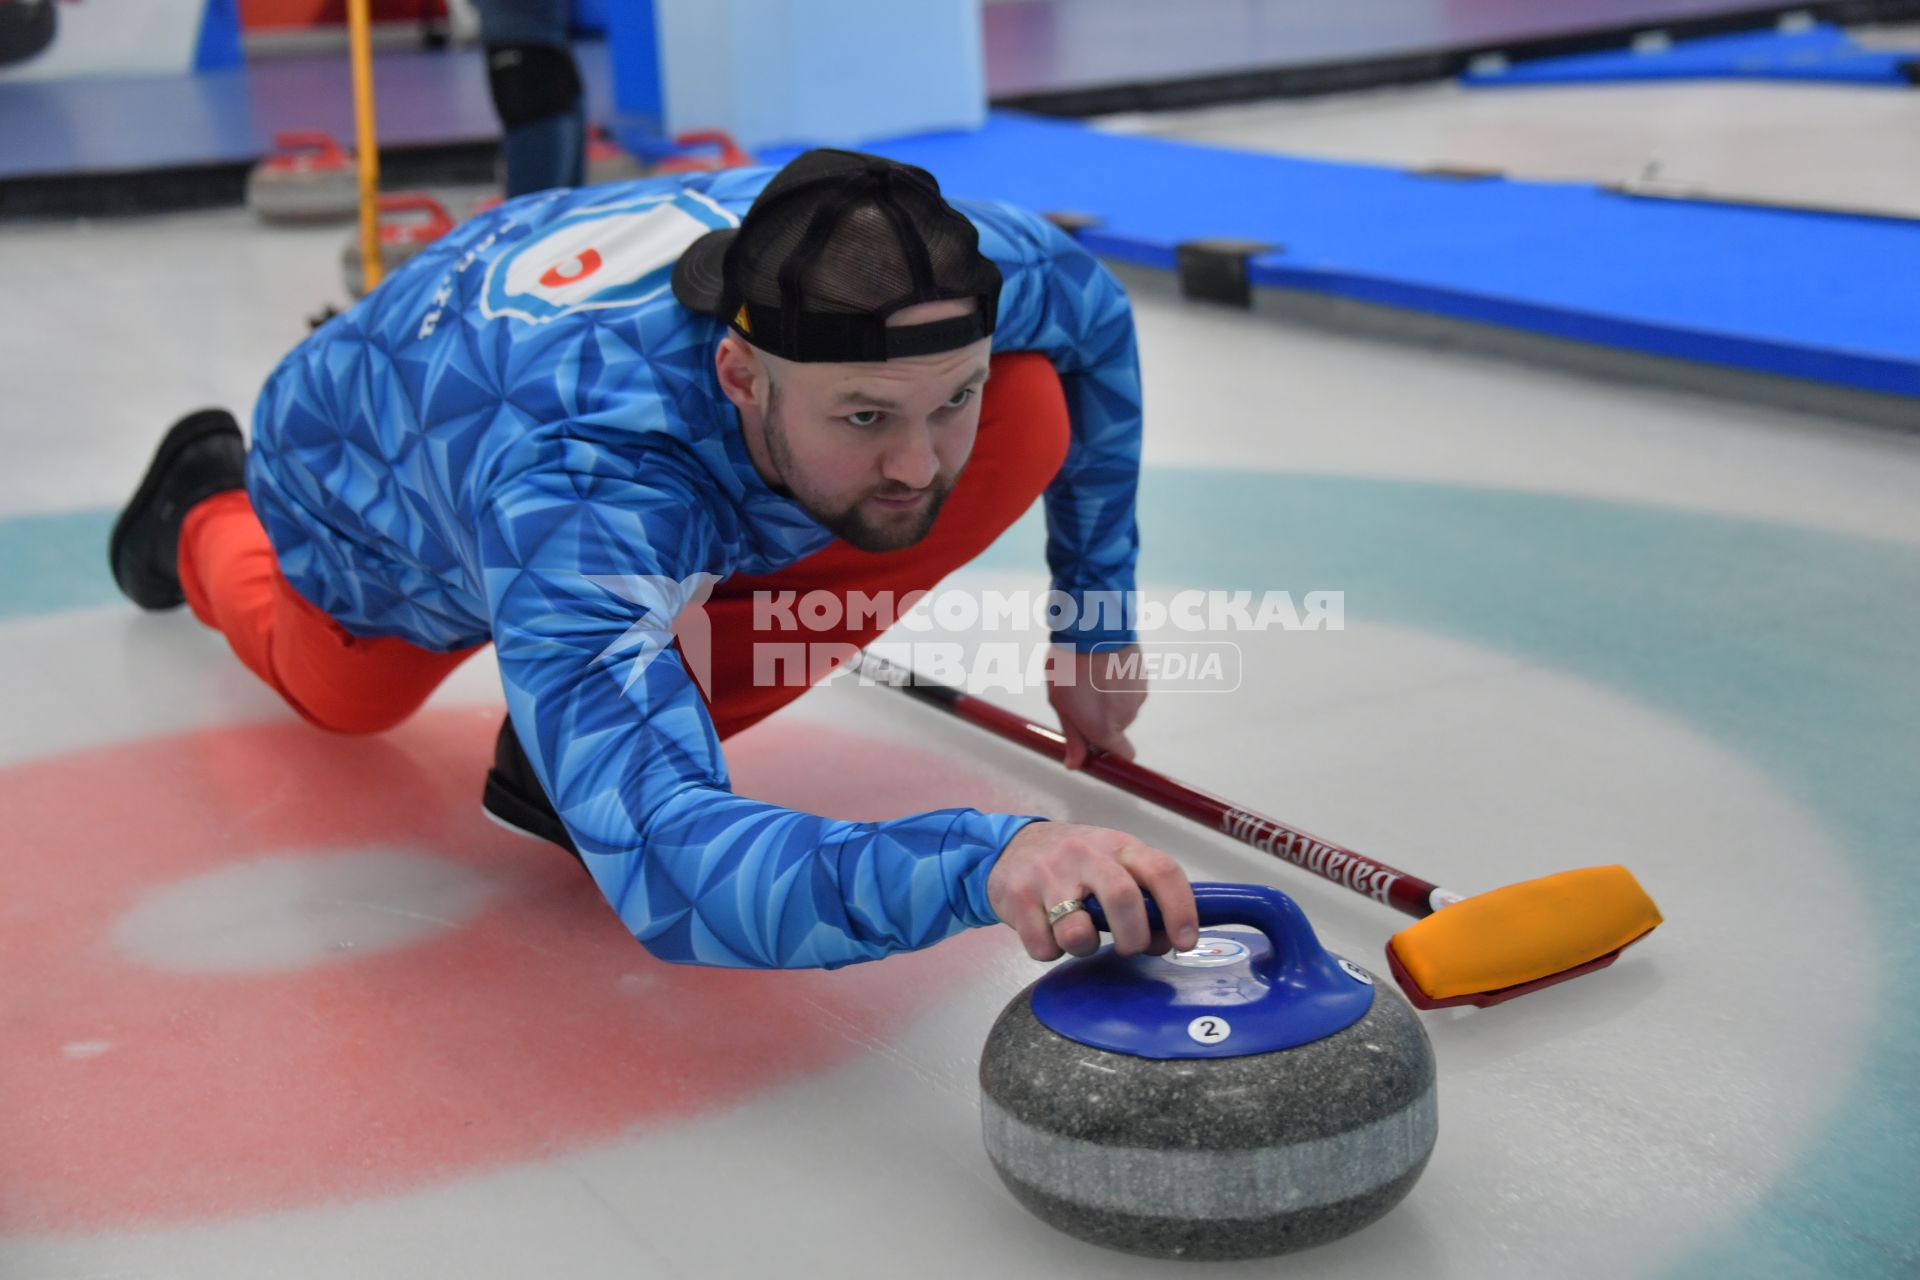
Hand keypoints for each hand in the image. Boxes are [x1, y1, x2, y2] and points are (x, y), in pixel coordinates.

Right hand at [988, 821, 1197, 961]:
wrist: (1012, 846)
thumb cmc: (1076, 863)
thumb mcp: (1113, 863)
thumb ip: (1143, 894)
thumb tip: (1168, 939)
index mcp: (1118, 846)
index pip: (1161, 871)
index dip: (1180, 909)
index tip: (1185, 941)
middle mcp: (1085, 854)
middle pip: (1122, 898)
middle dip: (1134, 937)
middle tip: (1131, 948)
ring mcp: (1048, 875)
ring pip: (1077, 932)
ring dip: (1085, 948)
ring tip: (1081, 937)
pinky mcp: (1018, 897)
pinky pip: (1043, 947)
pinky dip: (1050, 951)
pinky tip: (1049, 933)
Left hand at [1047, 643, 1145, 770]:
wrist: (1092, 627)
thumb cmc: (1069, 666)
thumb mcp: (1061, 704)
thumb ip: (1072, 736)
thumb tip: (1075, 765)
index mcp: (1105, 729)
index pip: (1125, 755)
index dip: (1112, 750)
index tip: (1096, 740)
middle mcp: (1127, 717)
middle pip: (1118, 727)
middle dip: (1102, 716)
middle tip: (1080, 693)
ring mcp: (1138, 696)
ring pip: (1124, 705)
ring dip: (1111, 696)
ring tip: (1091, 674)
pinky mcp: (1144, 676)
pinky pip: (1131, 687)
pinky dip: (1120, 681)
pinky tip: (1104, 664)